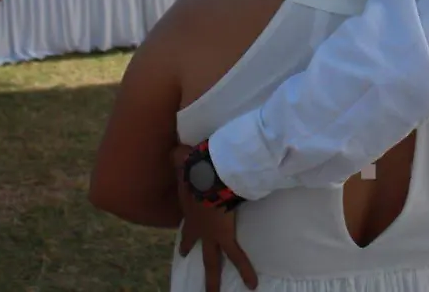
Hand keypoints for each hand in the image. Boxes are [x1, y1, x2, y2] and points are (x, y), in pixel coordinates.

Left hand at [173, 146, 256, 291]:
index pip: (188, 223)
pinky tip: (252, 285)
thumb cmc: (197, 165)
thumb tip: (176, 149)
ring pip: (211, 261)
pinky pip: (237, 257)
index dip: (186, 234)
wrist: (208, 174)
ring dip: (212, 279)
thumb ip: (179, 156)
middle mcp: (198, 225)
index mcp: (189, 207)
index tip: (184, 244)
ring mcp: (210, 234)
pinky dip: (245, 271)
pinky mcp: (225, 236)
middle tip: (187, 263)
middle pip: (196, 245)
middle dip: (191, 253)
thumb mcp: (182, 160)